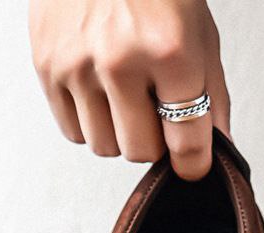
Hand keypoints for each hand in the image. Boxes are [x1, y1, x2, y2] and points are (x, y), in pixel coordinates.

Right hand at [29, 0, 229, 179]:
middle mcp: (119, 60)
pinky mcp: (45, 63)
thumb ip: (212, 97)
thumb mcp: (202, 36)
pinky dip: (89, 121)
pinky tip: (99, 90)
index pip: (185, 141)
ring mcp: (77, 63)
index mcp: (169, 52)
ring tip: (125, 96)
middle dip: (153, 141)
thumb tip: (218, 150)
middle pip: (140, 152)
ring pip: (104, 146)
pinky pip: (72, 130)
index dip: (193, 163)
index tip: (193, 166)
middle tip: (155, 111)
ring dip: (119, 132)